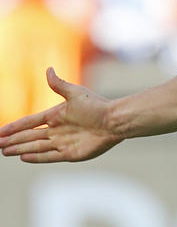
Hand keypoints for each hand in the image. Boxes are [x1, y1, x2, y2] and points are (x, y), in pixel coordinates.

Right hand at [0, 68, 121, 161]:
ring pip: (36, 147)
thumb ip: (59, 85)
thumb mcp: (75, 93)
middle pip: (30, 137)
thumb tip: (48, 69)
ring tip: (4, 152)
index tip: (0, 132)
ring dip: (20, 149)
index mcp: (56, 116)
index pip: (30, 122)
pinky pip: (50, 156)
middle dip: (13, 140)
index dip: (15, 127)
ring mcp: (64, 143)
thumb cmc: (98, 106)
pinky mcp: (71, 153)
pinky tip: (23, 157)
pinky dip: (36, 157)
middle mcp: (58, 130)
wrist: (115, 121)